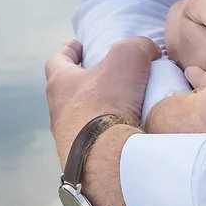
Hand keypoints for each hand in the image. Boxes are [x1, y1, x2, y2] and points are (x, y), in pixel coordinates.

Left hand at [43, 35, 155, 162]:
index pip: (57, 60)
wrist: (105, 158)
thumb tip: (148, 50)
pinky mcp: (82, 161)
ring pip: (81, 118)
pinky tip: (125, 133)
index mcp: (60, 84)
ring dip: (97, 111)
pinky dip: (108, 134)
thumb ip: (138, 46)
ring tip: (122, 107)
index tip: (78, 45)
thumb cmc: (108, 102)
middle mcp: (58, 112)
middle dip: (85, 82)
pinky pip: (95, 142)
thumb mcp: (128, 57)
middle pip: (68, 91)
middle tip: (105, 76)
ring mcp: (68, 140)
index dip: (69, 50)